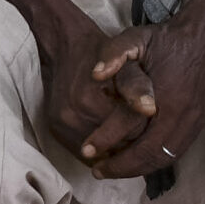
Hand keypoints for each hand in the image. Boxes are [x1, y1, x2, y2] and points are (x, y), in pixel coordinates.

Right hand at [34, 17, 159, 167]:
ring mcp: (61, 124)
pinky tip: (107, 137)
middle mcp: (72, 115)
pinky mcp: (55, 130)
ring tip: (124, 132)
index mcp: (90, 100)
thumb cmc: (100, 54)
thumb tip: (149, 110)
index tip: (149, 119)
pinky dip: (99, 151)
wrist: (64, 48)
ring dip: (115, 149)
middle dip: (131, 140)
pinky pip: (84, 154)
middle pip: (116, 146)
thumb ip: (138, 87)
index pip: (131, 133)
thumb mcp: (124, 63)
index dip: (145, 128)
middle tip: (138, 125)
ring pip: (100, 155)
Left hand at [85, 15, 204, 180]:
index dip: (108, 142)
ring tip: (112, 171)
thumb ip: (113, 53)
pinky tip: (137, 164)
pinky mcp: (198, 125)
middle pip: (150, 154)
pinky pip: (176, 153)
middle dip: (122, 167)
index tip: (86, 151)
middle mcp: (182, 116)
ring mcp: (193, 123)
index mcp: (165, 97)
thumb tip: (94, 74)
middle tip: (97, 171)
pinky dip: (154, 163)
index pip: (132, 129)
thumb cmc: (165, 41)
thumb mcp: (135, 38)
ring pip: (165, 159)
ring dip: (138, 169)